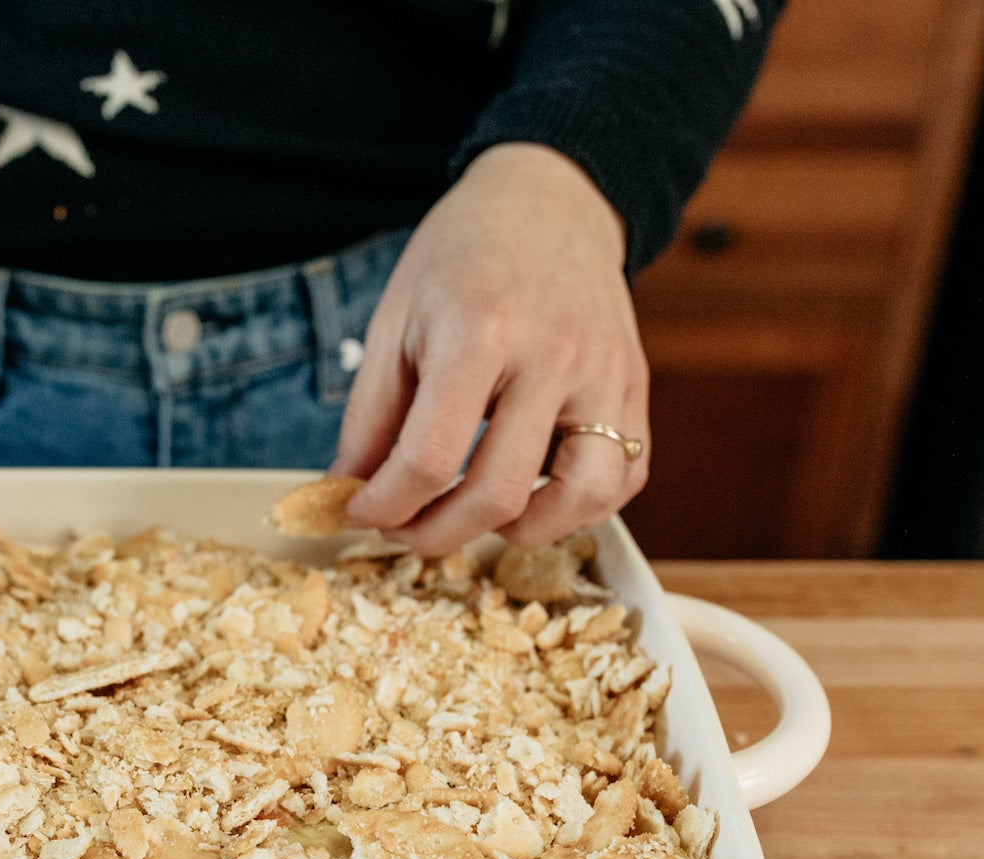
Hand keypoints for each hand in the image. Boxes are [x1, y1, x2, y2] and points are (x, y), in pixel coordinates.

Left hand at [334, 142, 650, 552]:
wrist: (548, 200)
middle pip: (498, 493)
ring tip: (478, 517)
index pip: (430, 459)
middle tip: (406, 527)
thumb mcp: (394, 321)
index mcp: (478, 333)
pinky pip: (626, 474)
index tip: (361, 512)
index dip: (385, 505)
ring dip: (522, 532)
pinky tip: (534, 494)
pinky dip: (581, 507)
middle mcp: (552, 356)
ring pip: (582, 498)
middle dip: (436, 534)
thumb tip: (348, 491)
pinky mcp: (635, 384)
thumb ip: (369, 415)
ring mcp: (605, 372)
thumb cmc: (462, 257)